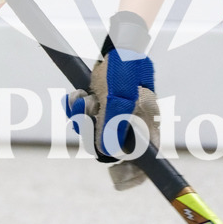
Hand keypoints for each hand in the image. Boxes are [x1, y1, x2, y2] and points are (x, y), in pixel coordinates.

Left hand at [65, 12, 159, 188]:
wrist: (118, 44)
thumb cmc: (125, 68)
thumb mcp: (118, 97)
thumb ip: (112, 124)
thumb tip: (106, 153)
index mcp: (146, 127)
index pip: (145, 163)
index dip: (133, 176)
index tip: (117, 179)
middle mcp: (131, 126)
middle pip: (108, 150)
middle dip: (92, 133)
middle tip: (91, 110)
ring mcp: (115, 118)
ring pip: (91, 134)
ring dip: (81, 118)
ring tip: (84, 98)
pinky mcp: (101, 108)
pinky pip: (83, 119)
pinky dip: (76, 109)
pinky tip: (77, 95)